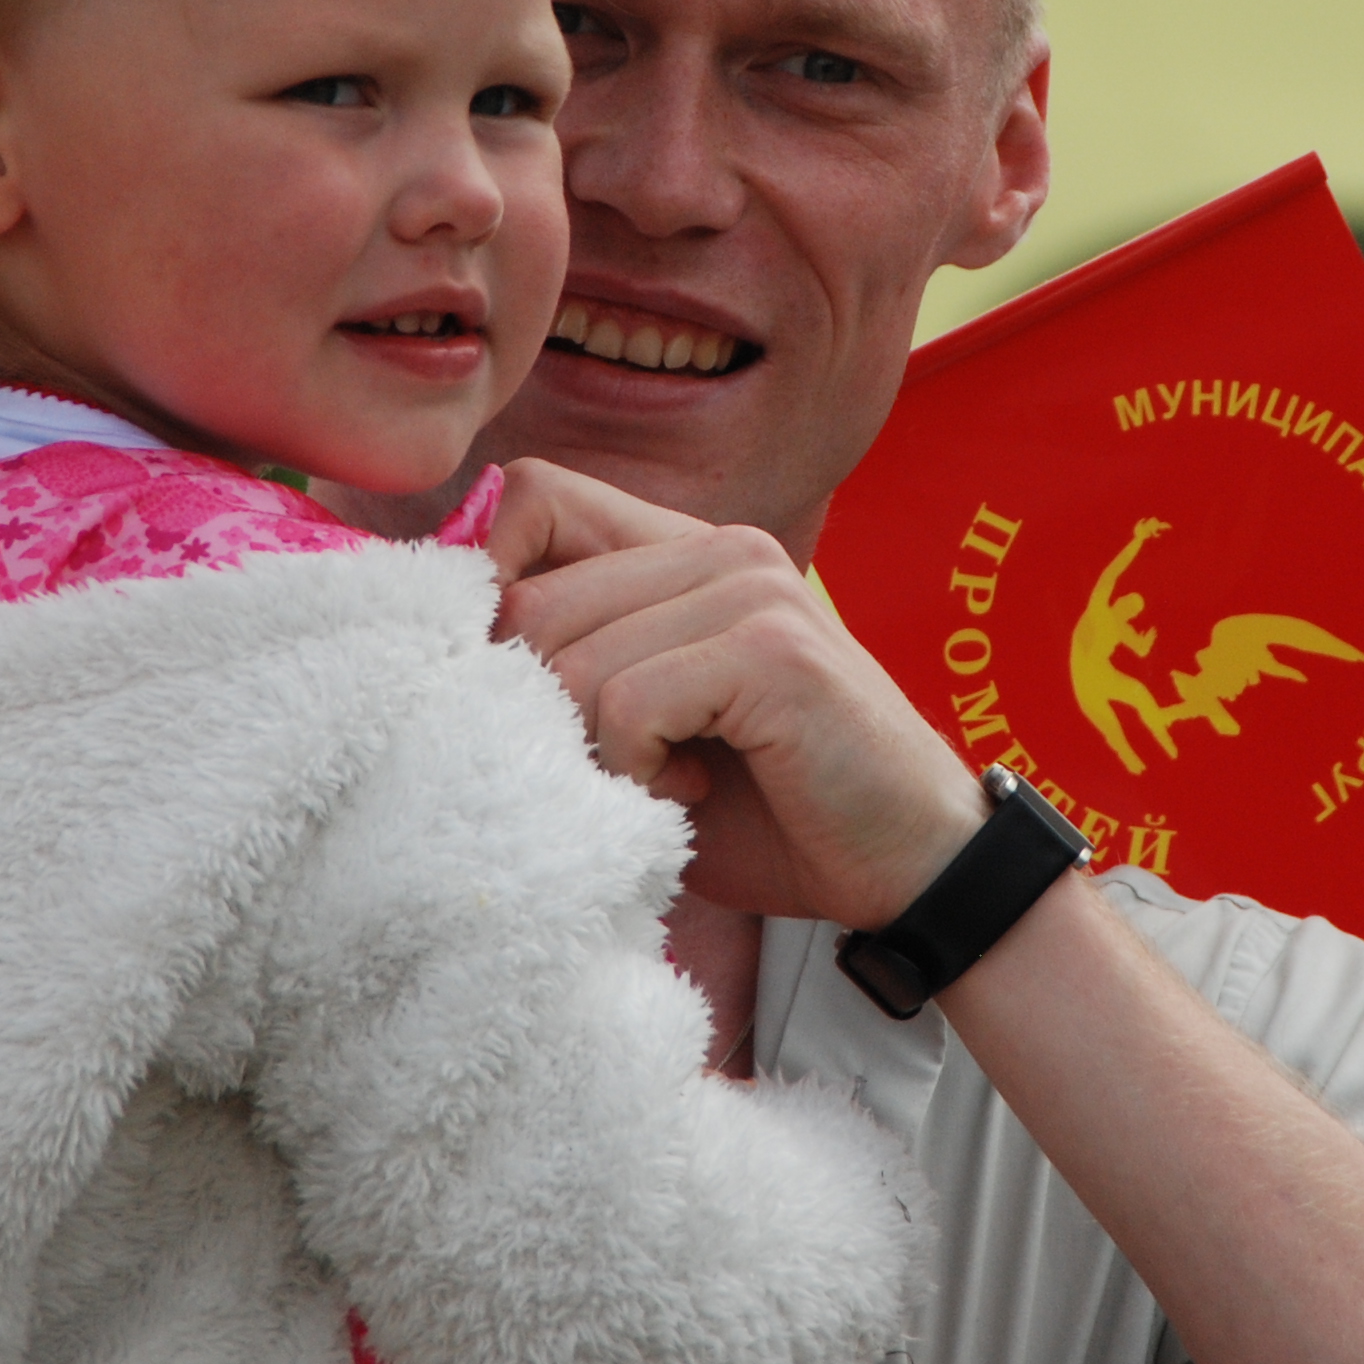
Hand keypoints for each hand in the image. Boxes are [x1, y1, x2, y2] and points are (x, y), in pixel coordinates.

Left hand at [488, 460, 984, 927]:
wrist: (912, 866)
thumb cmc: (775, 808)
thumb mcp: (654, 729)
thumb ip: (578, 674)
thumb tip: (450, 660)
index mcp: (687, 549)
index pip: (533, 498)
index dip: (489, 584)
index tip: (514, 689)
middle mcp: (720, 545)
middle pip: (531, 598)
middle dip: (538, 708)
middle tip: (606, 768)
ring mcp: (750, 586)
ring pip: (570, 658)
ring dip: (593, 752)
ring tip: (661, 783)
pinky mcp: (771, 646)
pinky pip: (627, 703)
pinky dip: (635, 771)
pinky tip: (688, 791)